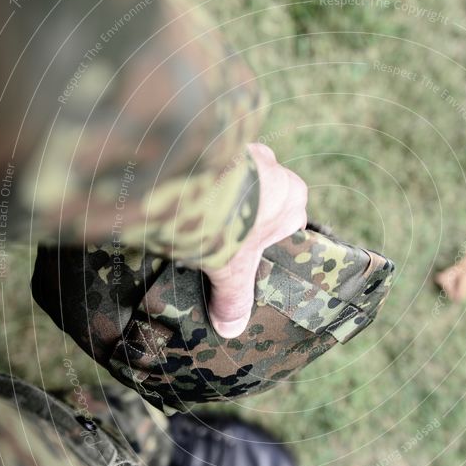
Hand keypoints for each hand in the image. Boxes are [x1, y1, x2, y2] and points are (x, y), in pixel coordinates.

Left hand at [205, 143, 307, 337]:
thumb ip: (233, 295)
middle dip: (239, 208)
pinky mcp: (212, 136)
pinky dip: (194, 170)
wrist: (197, 177)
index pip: (288, 217)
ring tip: (188, 210)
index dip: (268, 233)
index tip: (247, 245)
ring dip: (214, 187)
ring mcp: (244, 147)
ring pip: (234, 171)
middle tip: (214, 229)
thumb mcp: (230, 268)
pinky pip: (207, 155)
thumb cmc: (228, 223)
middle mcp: (274, 168)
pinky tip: (174, 187)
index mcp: (291, 199)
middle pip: (259, 192)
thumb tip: (232, 329)